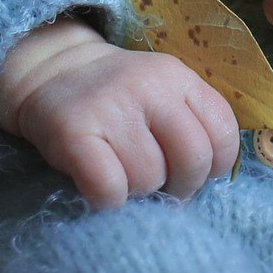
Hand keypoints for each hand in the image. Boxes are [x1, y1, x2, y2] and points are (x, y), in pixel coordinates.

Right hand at [0, 17, 239, 208]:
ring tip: (123, 175)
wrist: (50, 74)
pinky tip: (100, 186)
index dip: (214, 165)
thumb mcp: (161, 93)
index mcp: (177, 76)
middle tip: (162, 187)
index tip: (193, 172)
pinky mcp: (73, 132)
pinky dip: (108, 199)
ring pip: (148, 178)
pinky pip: (108, 187)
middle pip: (192, 159)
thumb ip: (191, 123)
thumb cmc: (117, 100)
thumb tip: (209, 181)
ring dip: (139, 190)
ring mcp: (109, 106)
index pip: (223, 131)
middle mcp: (147, 85)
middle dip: (182, 186)